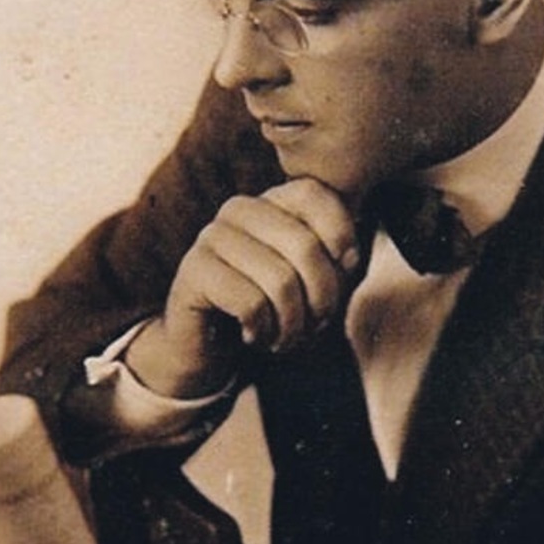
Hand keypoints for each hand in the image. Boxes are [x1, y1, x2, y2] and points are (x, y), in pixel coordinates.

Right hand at [127, 177, 359, 396]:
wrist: (207, 349)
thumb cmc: (269, 312)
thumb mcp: (313, 282)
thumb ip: (337, 258)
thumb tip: (350, 254)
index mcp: (269, 201)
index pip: (316, 194)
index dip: (340, 238)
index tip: (338, 279)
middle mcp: (237, 210)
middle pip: (305, 245)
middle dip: (321, 299)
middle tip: (312, 327)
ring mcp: (211, 238)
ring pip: (280, 281)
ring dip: (292, 324)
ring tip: (283, 337)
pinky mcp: (193, 272)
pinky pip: (250, 303)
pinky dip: (262, 330)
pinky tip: (253, 335)